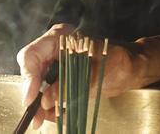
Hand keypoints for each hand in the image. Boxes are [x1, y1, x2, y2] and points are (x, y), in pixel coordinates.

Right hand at [17, 24, 139, 129]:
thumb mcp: (95, 71)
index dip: (29, 77)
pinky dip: (48, 106)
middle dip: (31, 94)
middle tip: (33, 114)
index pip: (32, 54)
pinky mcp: (61, 79)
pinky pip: (48, 93)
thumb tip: (46, 99)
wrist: (130, 67)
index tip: (31, 97)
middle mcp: (54, 50)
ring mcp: (56, 64)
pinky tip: (52, 116)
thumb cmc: (118, 59)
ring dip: (38, 104)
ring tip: (39, 120)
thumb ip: (70, 83)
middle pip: (31, 71)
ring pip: (37, 85)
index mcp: (60, 38)